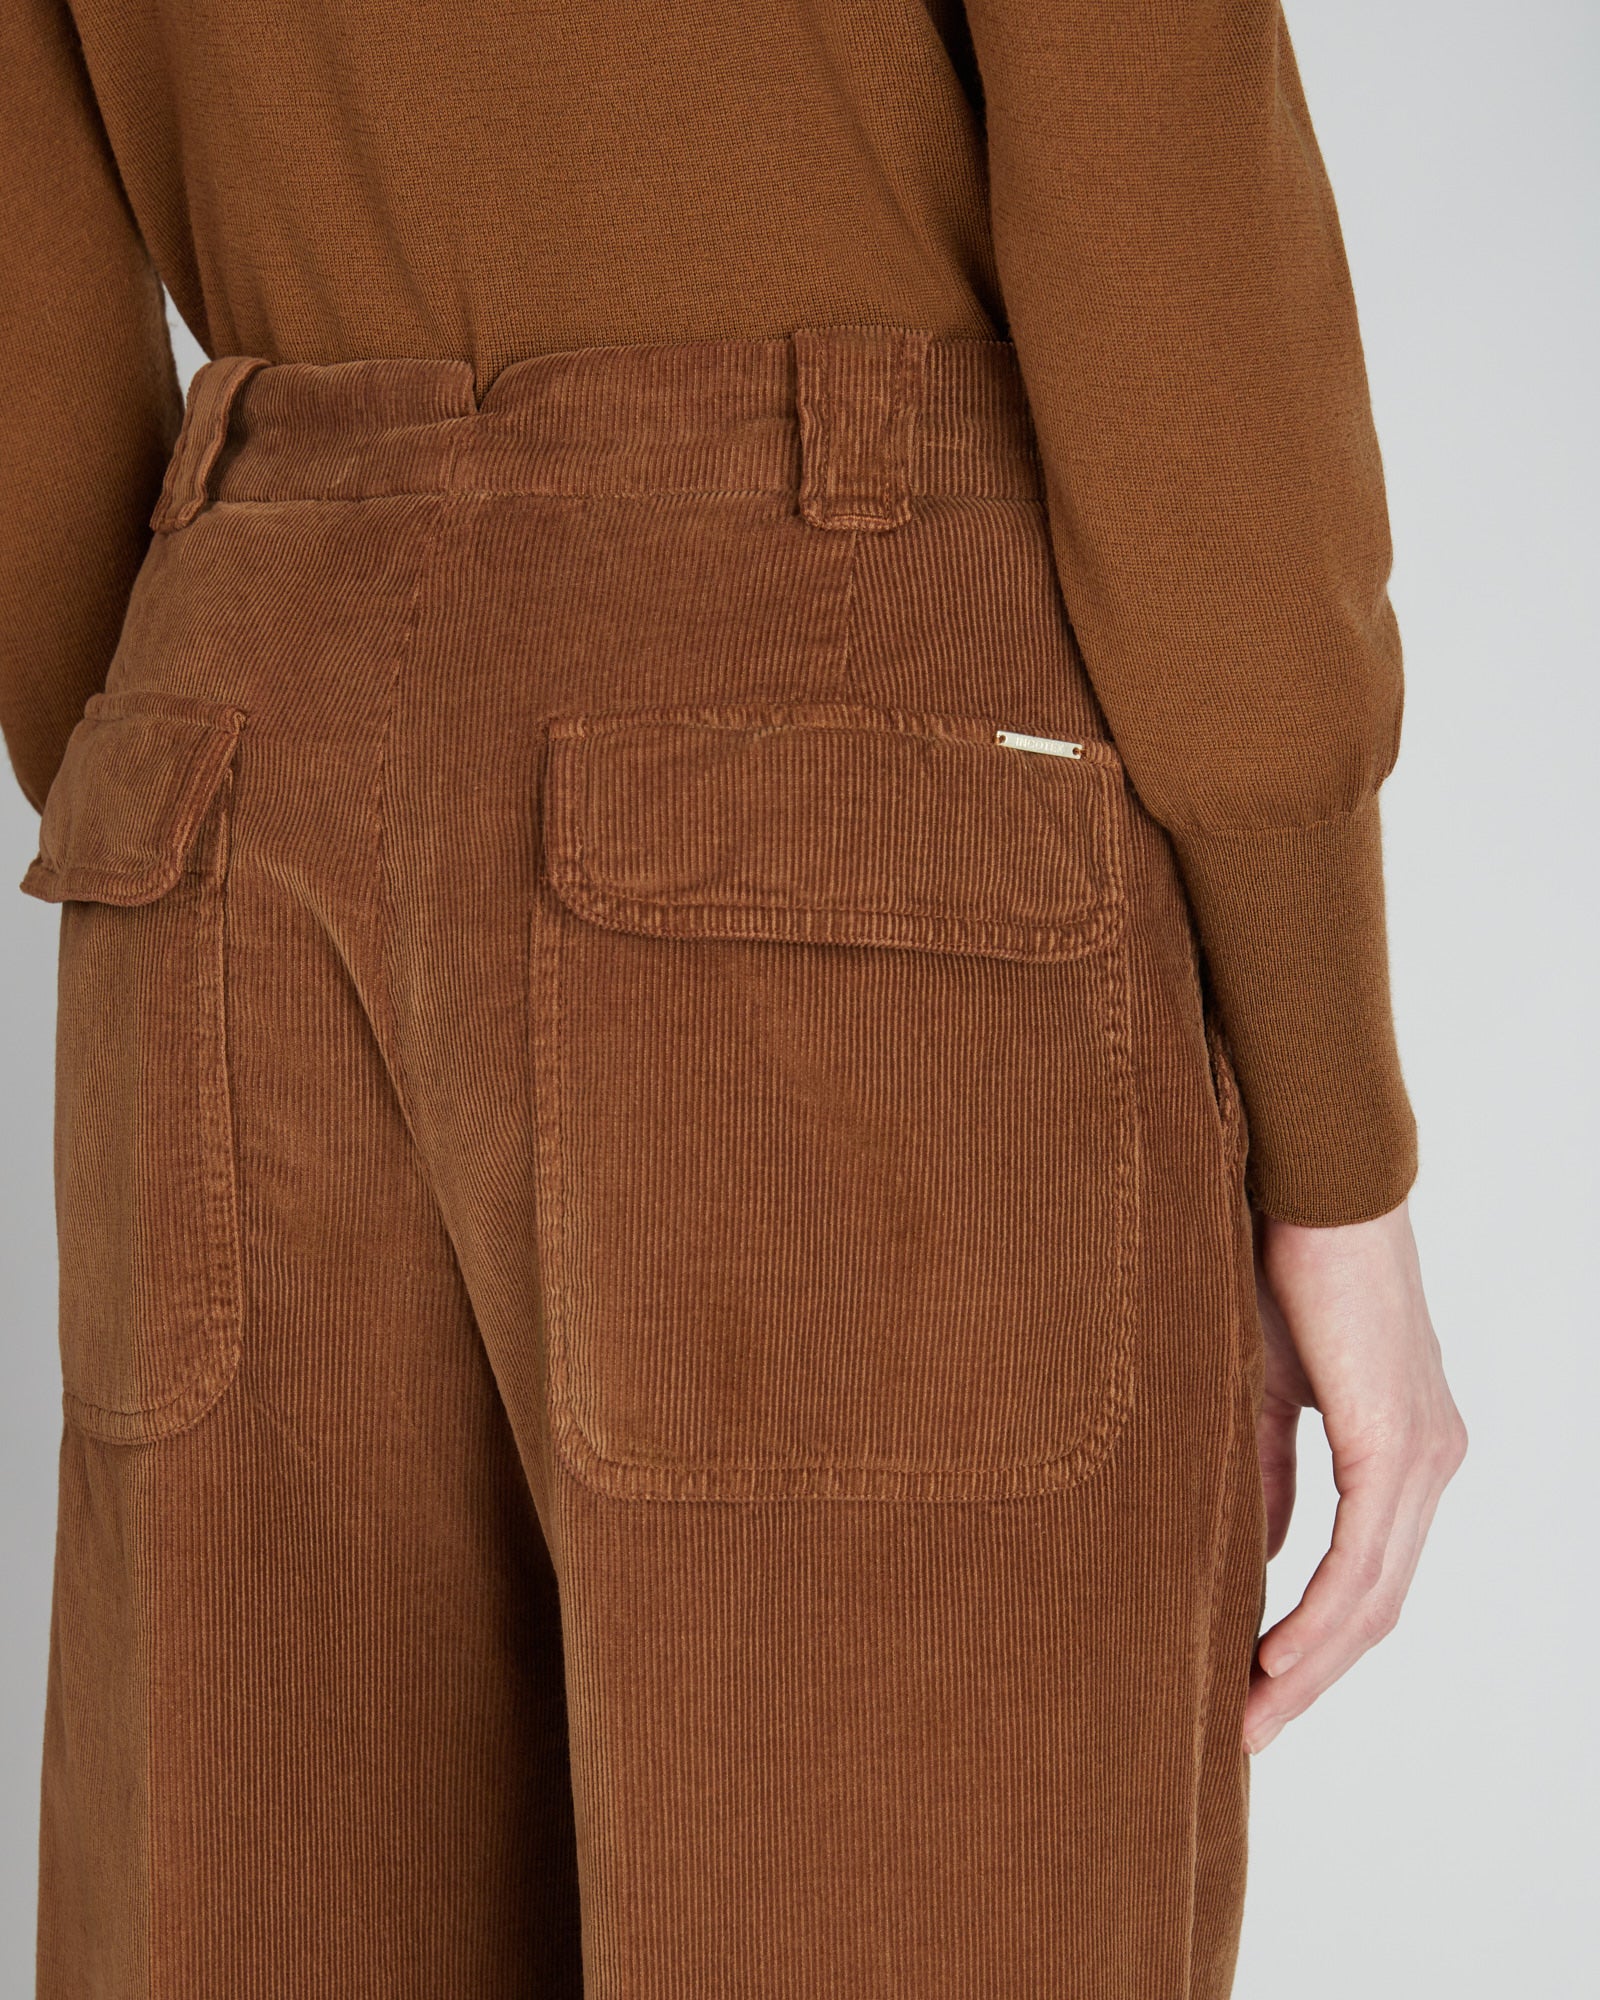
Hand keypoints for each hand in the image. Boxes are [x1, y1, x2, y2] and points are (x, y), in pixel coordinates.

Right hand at [1244, 1199, 1465, 1754]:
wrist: (1311, 1182)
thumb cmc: (1281, 1264)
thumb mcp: (1265, 1389)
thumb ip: (1266, 1472)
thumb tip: (1257, 1554)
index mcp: (1402, 1447)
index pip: (1363, 1576)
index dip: (1311, 1642)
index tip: (1251, 1688)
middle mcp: (1431, 1461)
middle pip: (1376, 1606)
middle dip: (1309, 1678)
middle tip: (1248, 1732)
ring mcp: (1424, 1454)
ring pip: (1372, 1596)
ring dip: (1310, 1666)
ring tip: (1251, 1716)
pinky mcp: (1398, 1441)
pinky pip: (1360, 1557)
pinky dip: (1315, 1615)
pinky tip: (1273, 1657)